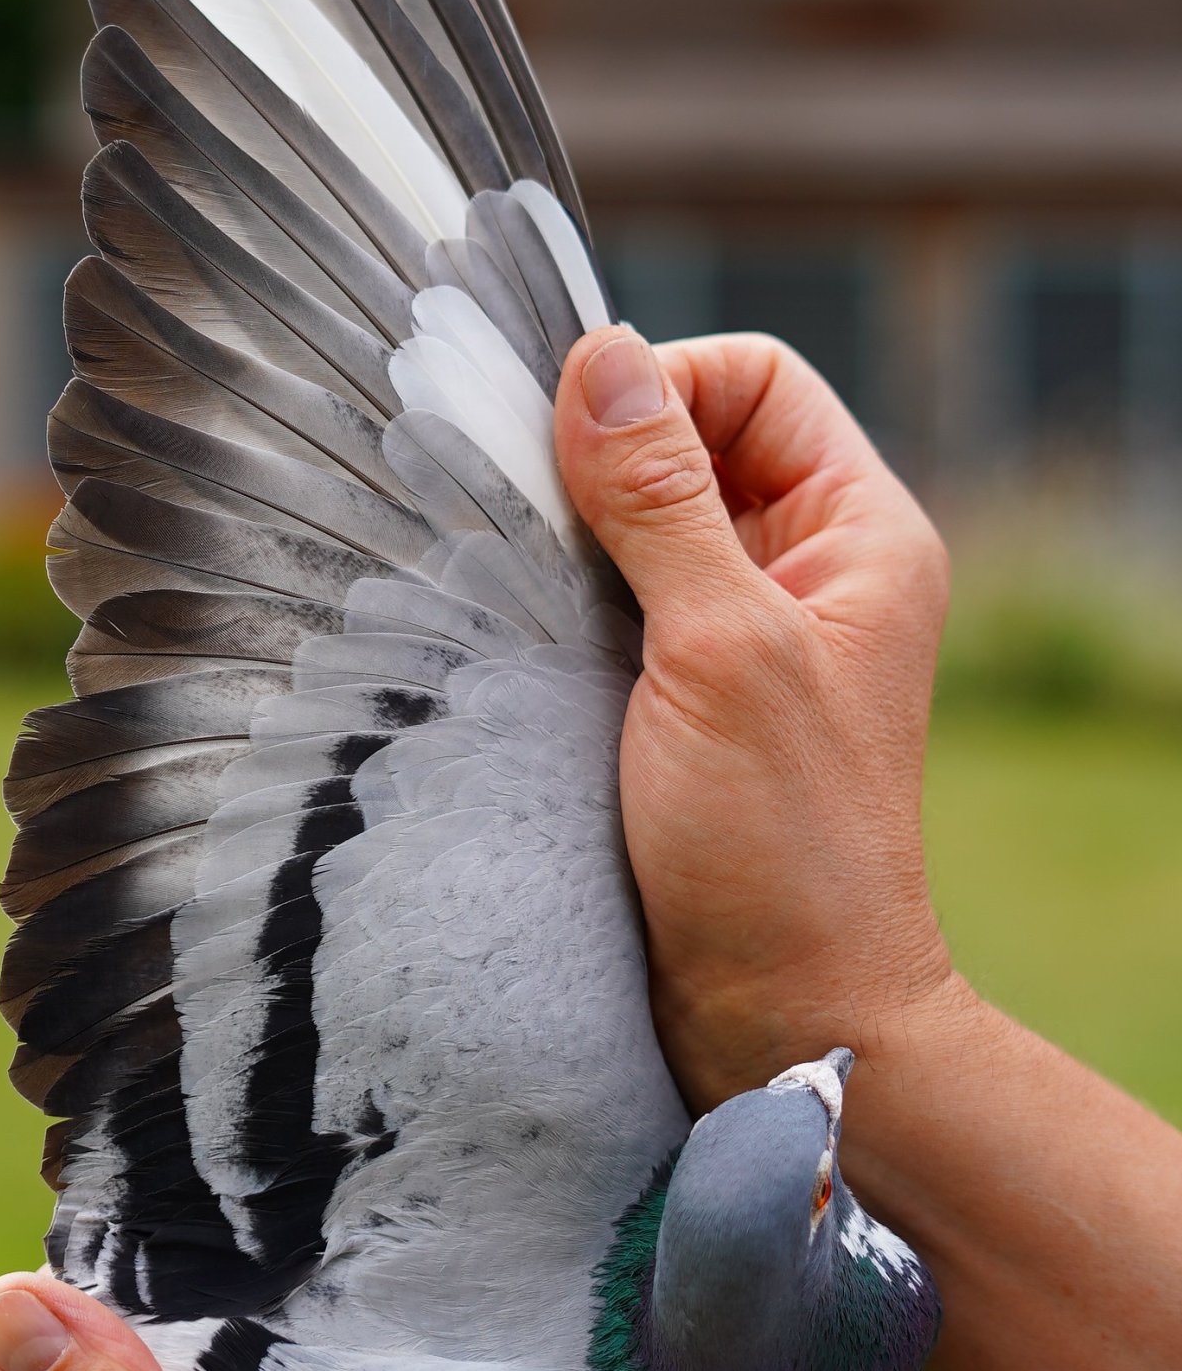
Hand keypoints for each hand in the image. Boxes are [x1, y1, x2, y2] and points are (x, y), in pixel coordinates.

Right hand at [551, 326, 958, 1109]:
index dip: (663, 389)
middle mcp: (804, 568)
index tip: (578, 456)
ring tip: (516, 582)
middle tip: (528, 520)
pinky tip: (513, 633)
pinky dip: (555, 599)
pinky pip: (607, 600)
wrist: (779, 1017)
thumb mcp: (719, 647)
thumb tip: (601, 354)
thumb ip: (660, 497)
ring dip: (567, 538)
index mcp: (857, 533)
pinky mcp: (676, 694)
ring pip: (634, 521)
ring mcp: (739, 633)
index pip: (752, 378)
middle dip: (599, 462)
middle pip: (687, 439)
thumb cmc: (779, 844)